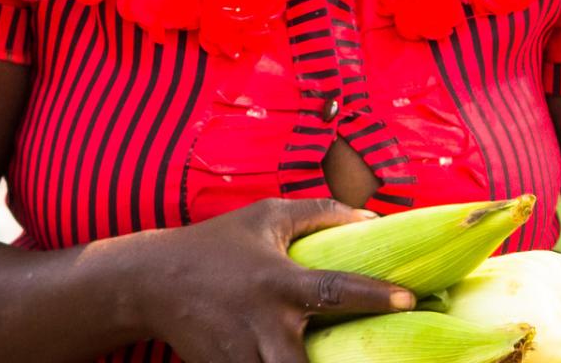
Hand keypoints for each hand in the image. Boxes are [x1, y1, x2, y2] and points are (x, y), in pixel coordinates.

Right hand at [142, 198, 415, 362]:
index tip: (409, 298)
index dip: (374, 295)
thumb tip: (371, 217)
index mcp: (278, 283)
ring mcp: (243, 355)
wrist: (151, 282)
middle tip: (378, 360)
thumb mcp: (266, 216)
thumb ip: (320, 212)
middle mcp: (264, 324)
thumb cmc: (218, 243)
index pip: (335, 291)